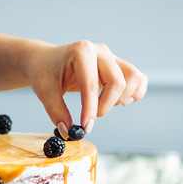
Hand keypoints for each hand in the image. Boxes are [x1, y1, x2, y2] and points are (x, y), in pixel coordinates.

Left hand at [25, 40, 146, 133]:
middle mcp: (100, 51)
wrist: (47, 60)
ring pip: (134, 78)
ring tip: (104, 105)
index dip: (90, 108)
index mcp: (81, 51)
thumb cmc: (45, 72)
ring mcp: (112, 57)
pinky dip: (134, 93)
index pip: (91, 84)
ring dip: (122, 98)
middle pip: (118, 81)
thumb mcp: (44, 90)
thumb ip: (56, 111)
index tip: (86, 126)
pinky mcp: (118, 66)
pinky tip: (118, 101)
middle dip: (106, 105)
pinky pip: (138, 79)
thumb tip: (68, 131)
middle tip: (91, 117)